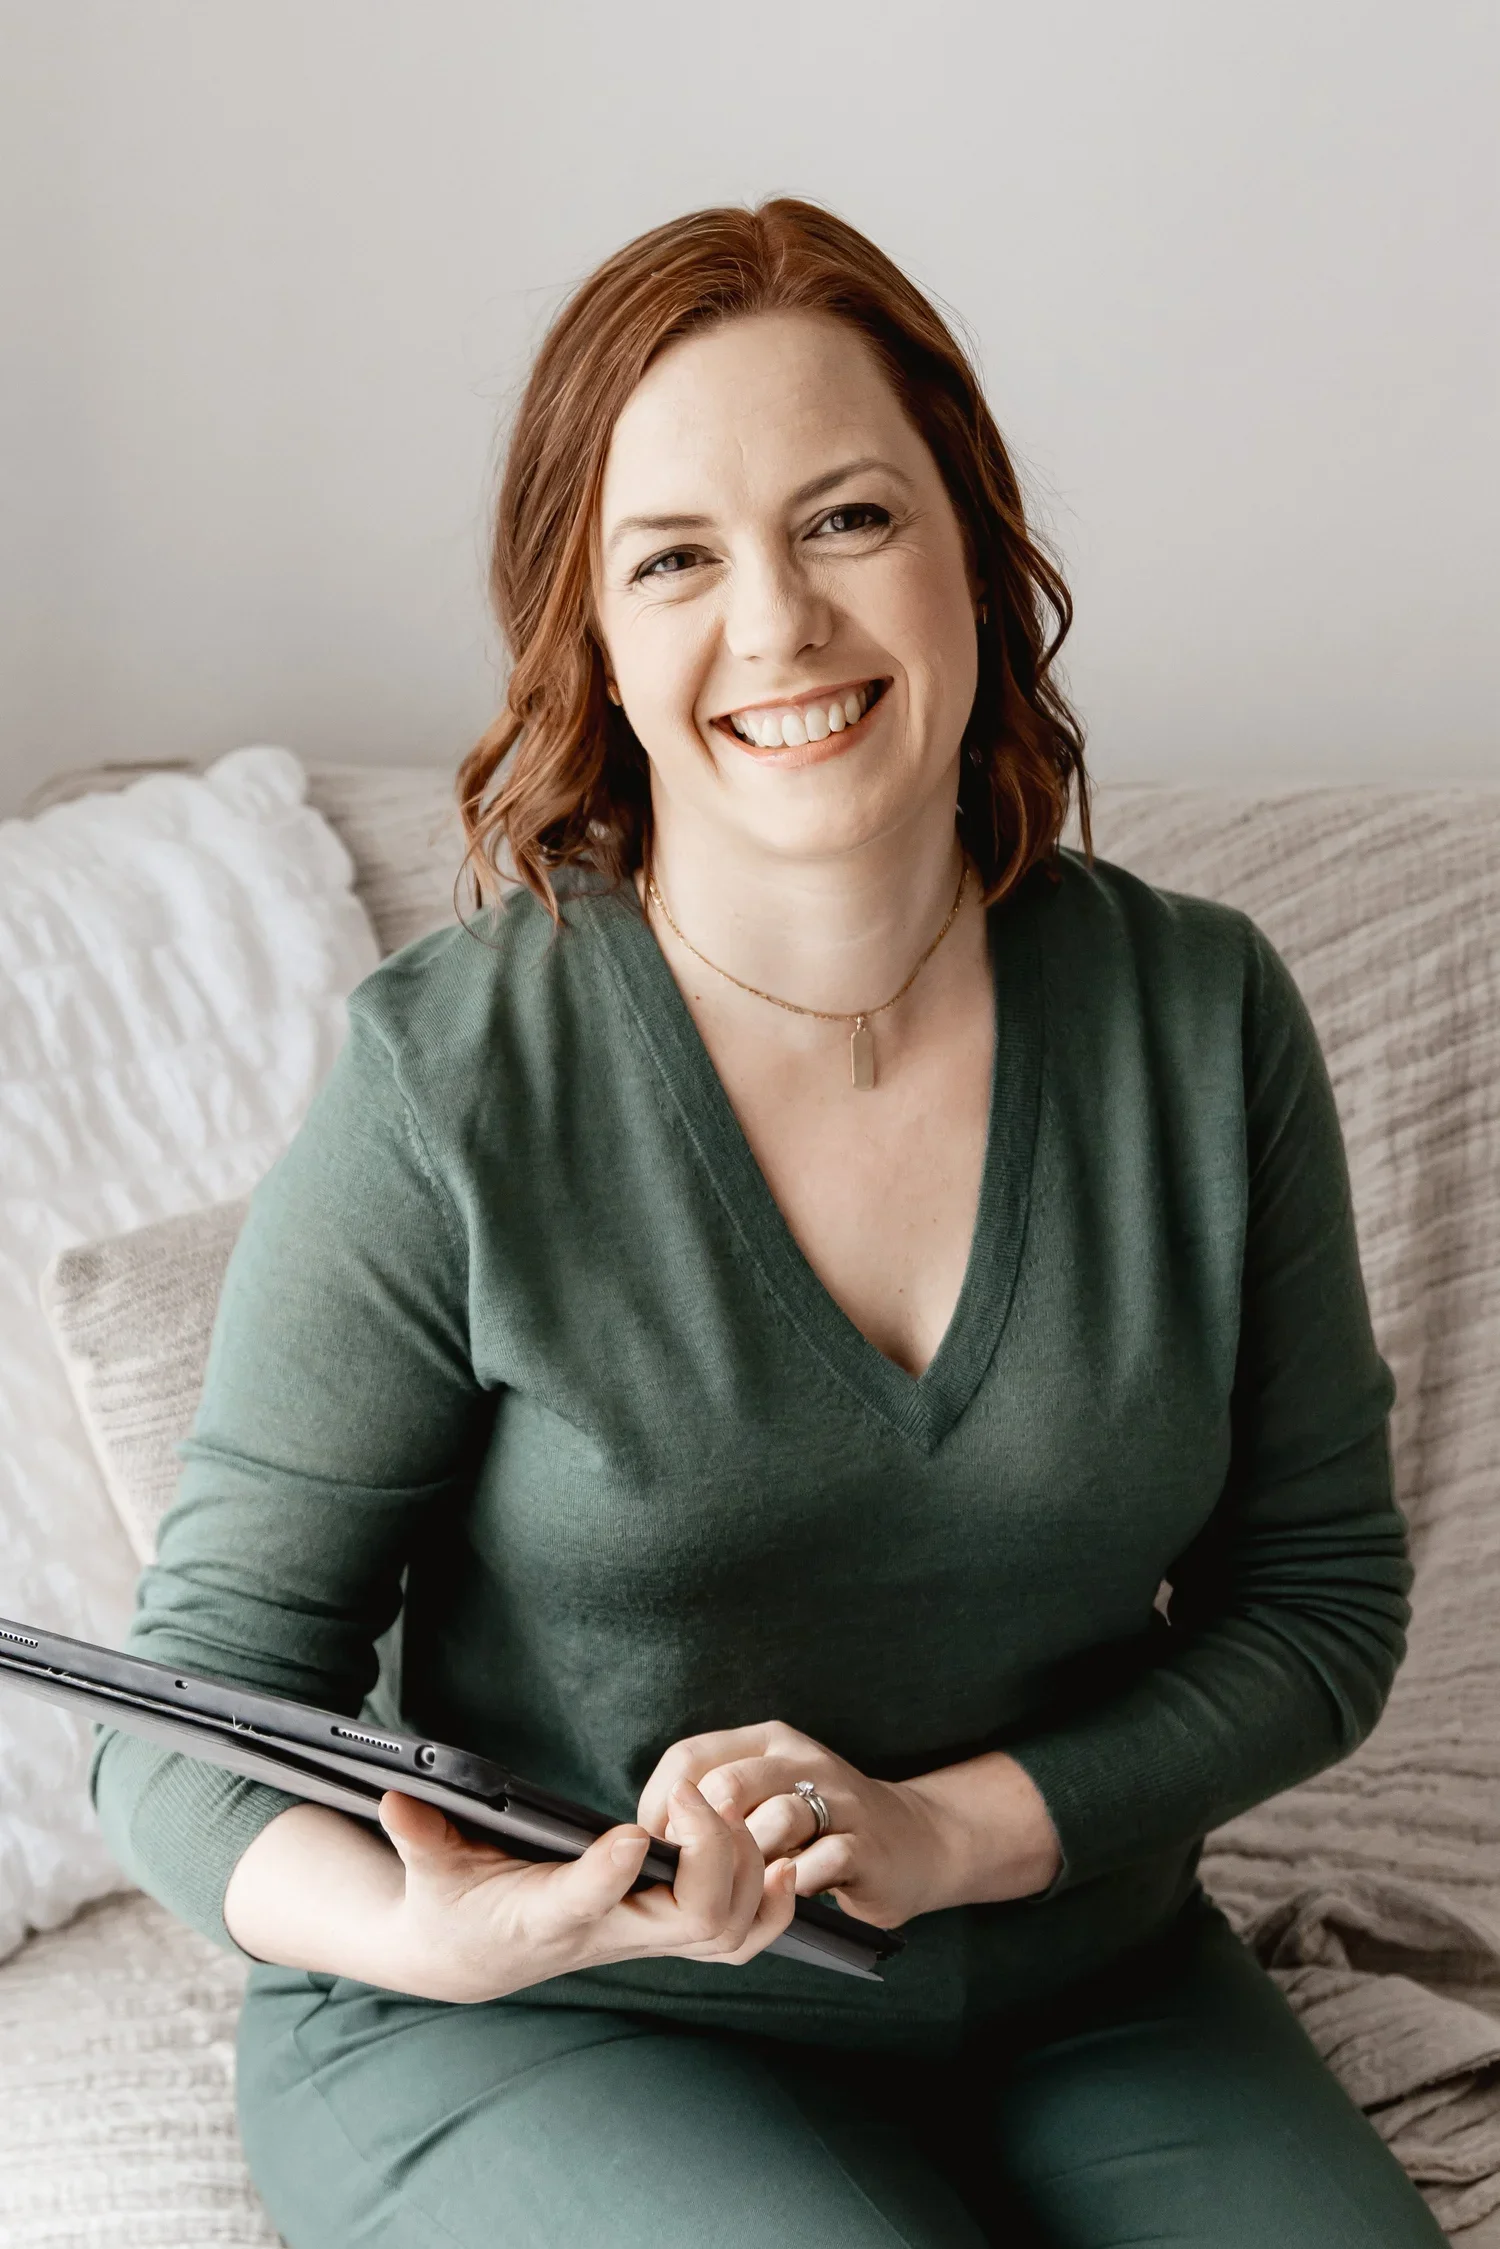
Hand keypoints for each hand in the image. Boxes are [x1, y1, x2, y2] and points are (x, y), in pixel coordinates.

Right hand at [372, 1778, 799, 2004]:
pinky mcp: (665, 1928)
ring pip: (726, 1927)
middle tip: (692, 1793)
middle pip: (692, 1917)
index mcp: (547, 1916)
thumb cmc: (451, 1905)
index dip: (609, 1873)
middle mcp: (609, 1934)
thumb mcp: (429, 1869)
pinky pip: (741, 1934)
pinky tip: (780, 1862)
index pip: (585, 1903)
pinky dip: (772, 1905)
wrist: (472, 1956)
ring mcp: (644, 1936)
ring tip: (730, 1807)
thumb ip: (420, 1835)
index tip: (626, 1832)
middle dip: (711, 1852)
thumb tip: (396, 1797)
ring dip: (747, 1868)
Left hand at [636, 1721, 954, 1930]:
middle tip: (694, 1877)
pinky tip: (786, 1895)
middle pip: (727, 1787)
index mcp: (767, 1742)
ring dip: (748, 1867)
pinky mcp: (865, 1843)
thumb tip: (647, 1839)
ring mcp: (838, 1798)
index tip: (658, 1848)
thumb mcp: (766, 1795)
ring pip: (773, 1822)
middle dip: (701, 1841)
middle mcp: (801, 1759)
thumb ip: (715, 1803)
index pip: (690, 1756)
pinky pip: (816, 1863)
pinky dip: (792, 1886)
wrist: (913, 1841)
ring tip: (745, 1888)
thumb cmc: (816, 1826)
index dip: (661, 1805)